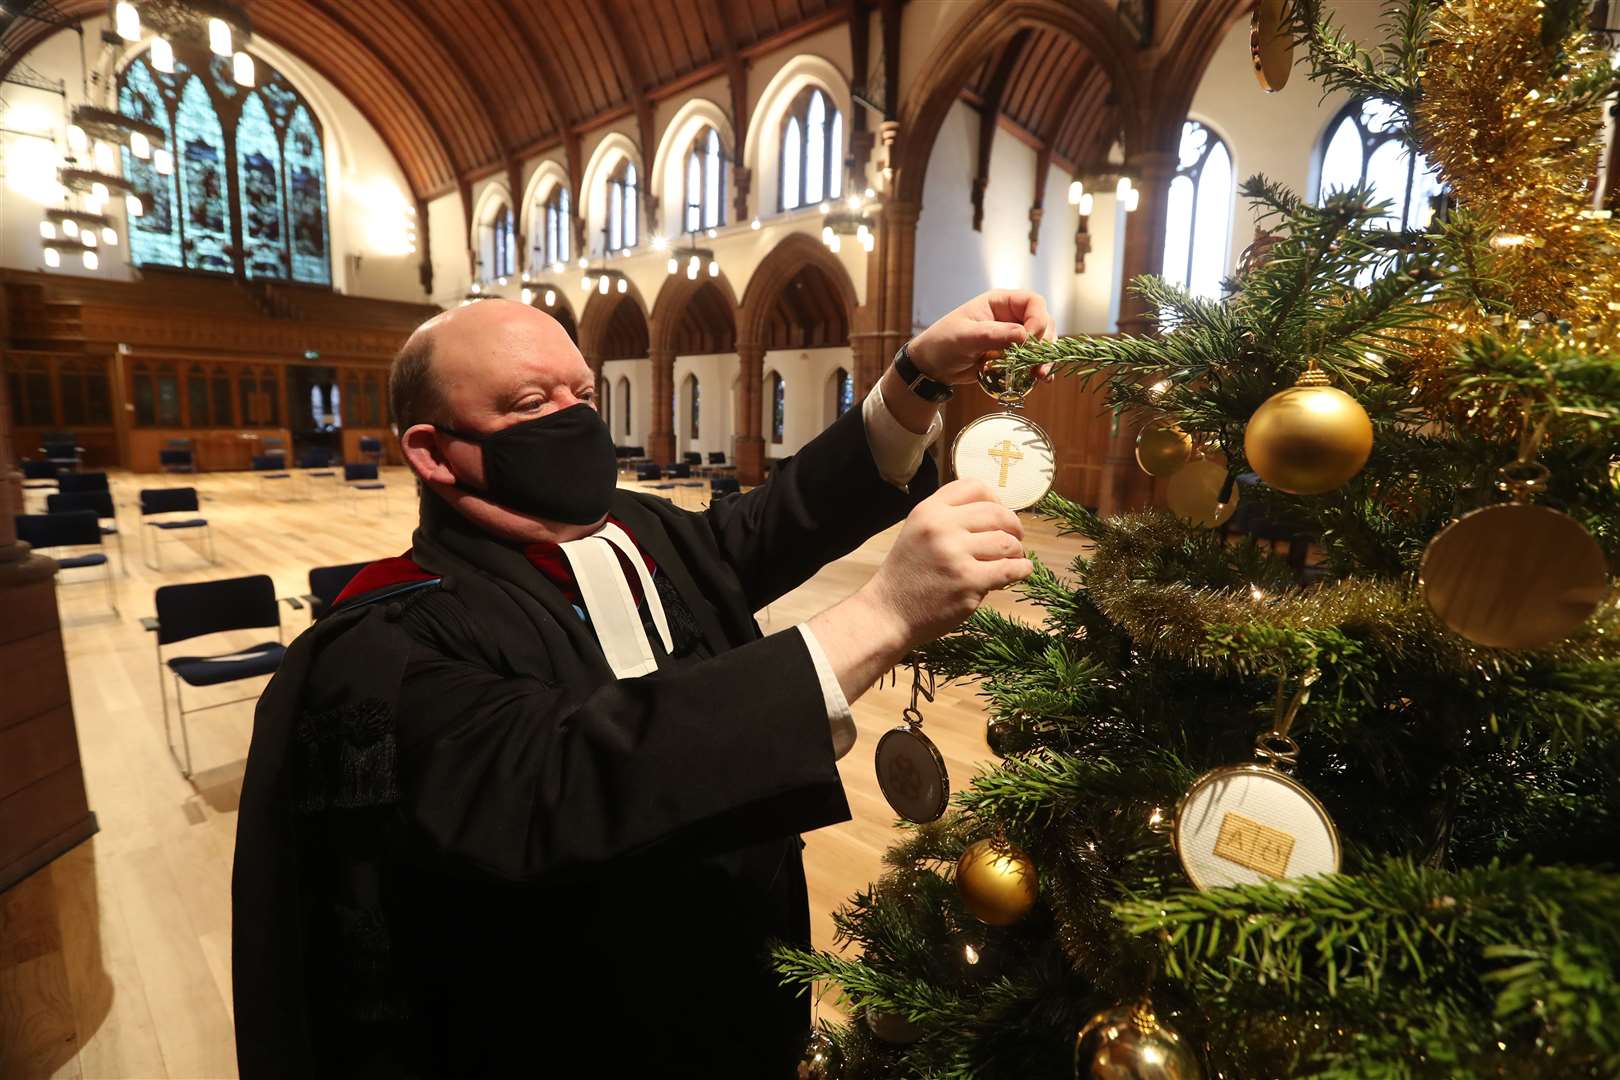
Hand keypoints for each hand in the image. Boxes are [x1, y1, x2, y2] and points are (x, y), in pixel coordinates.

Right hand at [858, 480, 1034, 648]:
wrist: (888, 612)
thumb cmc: (907, 574)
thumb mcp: (917, 532)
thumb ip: (948, 518)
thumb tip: (996, 514)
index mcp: (929, 511)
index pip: (974, 487)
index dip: (995, 499)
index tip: (999, 515)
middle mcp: (941, 527)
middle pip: (997, 513)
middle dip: (1013, 526)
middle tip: (1015, 539)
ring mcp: (955, 554)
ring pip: (1006, 542)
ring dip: (1016, 551)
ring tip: (1012, 559)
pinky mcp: (968, 582)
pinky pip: (1010, 569)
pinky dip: (1021, 569)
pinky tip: (1020, 571)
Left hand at [906, 290, 1056, 384]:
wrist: (933, 366)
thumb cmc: (943, 343)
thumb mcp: (965, 337)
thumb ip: (994, 334)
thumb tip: (1023, 335)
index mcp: (1000, 303)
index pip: (1033, 303)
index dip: (1037, 319)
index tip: (1029, 339)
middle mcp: (1011, 317)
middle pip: (1043, 323)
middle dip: (1044, 343)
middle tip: (1037, 363)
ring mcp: (1013, 337)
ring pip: (1041, 343)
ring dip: (1043, 358)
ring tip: (1040, 375)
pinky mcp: (1011, 356)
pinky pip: (1031, 360)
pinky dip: (1038, 369)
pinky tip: (1042, 380)